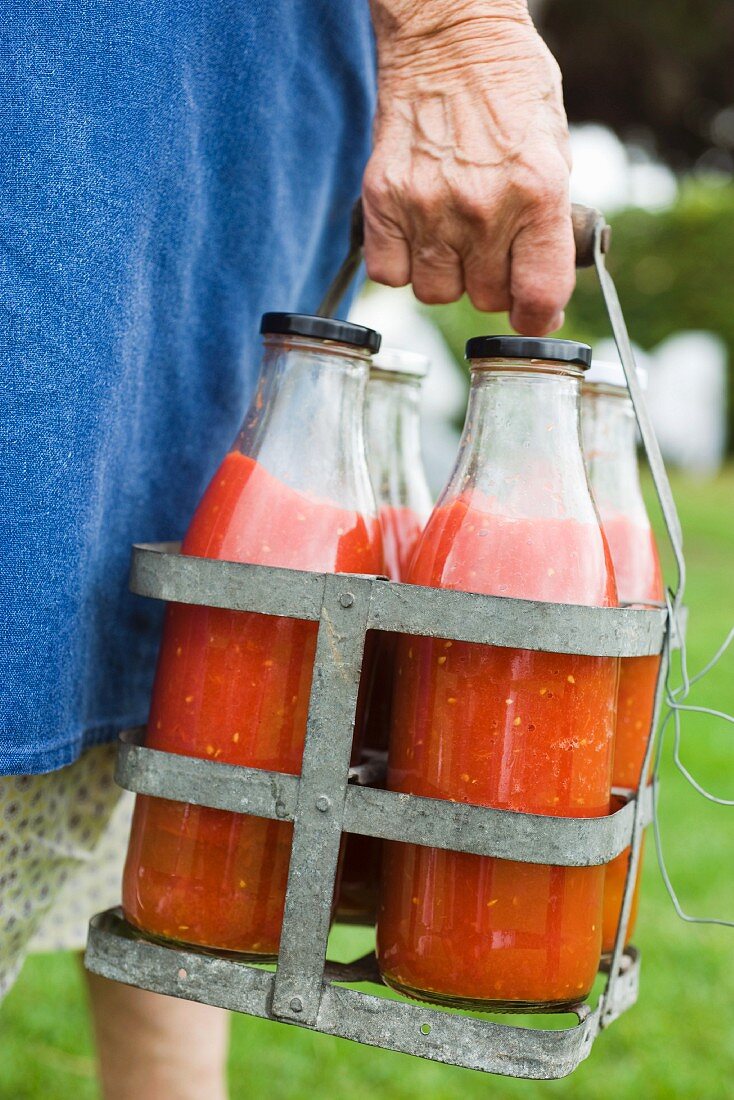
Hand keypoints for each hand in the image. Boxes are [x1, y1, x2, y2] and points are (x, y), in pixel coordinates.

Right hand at [363, 0, 574, 335]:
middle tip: (490, 249)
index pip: (537, 297)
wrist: (449, 36)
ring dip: (446, 275)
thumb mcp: (554, 150)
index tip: (533, 314)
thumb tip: (538, 289)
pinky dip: (402, 263)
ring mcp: (426, 205)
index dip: (537, 317)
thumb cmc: (509, 86)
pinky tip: (417, 233)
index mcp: (536, 193)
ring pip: (435, 293)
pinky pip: (390, 273)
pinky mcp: (383, 199)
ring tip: (452, 235)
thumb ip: (548, 223)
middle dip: (492, 283)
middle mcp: (480, 207)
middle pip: (484, 298)